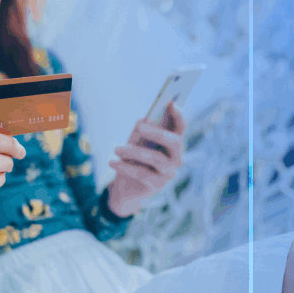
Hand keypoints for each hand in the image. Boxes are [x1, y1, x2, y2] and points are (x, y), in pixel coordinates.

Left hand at [106, 101, 187, 217]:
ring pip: (156, 159)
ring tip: (116, 148)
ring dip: (134, 151)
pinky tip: (112, 162)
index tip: (172, 103)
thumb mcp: (136, 142)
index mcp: (173, 143)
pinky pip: (142, 174)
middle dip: (158, 132)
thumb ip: (141, 131)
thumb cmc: (133, 159)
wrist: (125, 189)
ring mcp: (168, 173)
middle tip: (140, 126)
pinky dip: (125, 166)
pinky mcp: (157, 186)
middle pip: (175, 143)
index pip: (181, 127)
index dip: (179, 115)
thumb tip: (144, 120)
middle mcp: (176, 158)